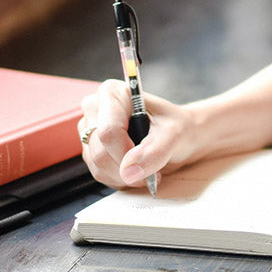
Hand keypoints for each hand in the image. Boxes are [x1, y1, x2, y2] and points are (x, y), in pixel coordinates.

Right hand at [78, 79, 193, 189]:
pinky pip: (99, 174)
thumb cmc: (177, 127)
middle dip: (127, 167)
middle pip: (100, 152)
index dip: (126, 152)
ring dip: (125, 175)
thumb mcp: (175, 134)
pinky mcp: (91, 149)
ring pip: (98, 166)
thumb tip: (128, 171)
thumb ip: (154, 151)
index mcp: (113, 93)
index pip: (108, 132)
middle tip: (152, 165)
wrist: (181, 136)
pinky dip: (120, 178)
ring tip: (147, 165)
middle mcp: (96, 108)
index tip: (147, 156)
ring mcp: (90, 130)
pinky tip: (136, 168)